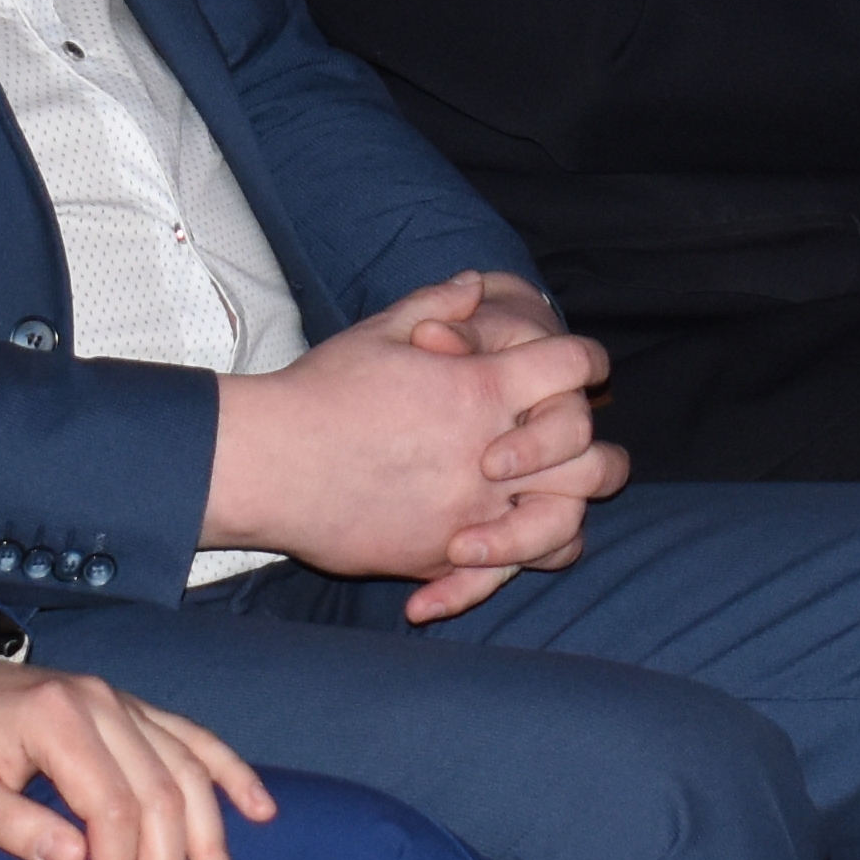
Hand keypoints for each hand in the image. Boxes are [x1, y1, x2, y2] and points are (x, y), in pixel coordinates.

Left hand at [0, 659, 277, 859]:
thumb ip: (8, 823)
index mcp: (58, 720)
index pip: (111, 808)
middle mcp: (104, 704)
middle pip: (161, 796)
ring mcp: (125, 703)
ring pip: (190, 773)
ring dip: (211, 843)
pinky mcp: (133, 711)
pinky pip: (196, 739)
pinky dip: (232, 775)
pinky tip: (260, 812)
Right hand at [203, 274, 623, 622]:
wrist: (267, 463)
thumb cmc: (319, 392)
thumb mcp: (380, 332)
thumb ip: (438, 304)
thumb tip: (475, 284)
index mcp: (482, 387)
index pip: (574, 366)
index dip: (587, 362)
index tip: (580, 369)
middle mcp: (491, 453)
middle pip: (592, 459)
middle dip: (590, 450)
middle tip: (563, 448)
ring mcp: (472, 513)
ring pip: (564, 525)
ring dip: (563, 514)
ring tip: (536, 506)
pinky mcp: (441, 556)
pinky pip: (501, 575)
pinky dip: (499, 574)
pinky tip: (473, 560)